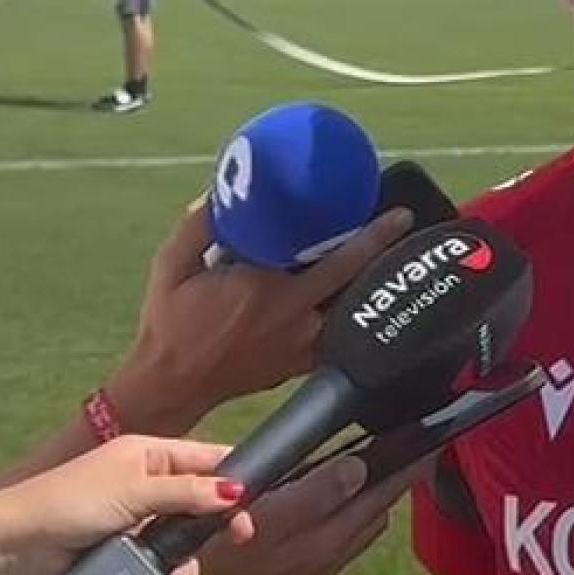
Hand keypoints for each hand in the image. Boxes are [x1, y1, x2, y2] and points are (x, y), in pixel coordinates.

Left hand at [0, 436, 251, 574]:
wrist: (14, 547)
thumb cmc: (72, 503)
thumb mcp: (134, 491)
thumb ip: (187, 493)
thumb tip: (235, 490)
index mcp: (148, 455)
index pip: (205, 458)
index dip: (234, 475)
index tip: (257, 497)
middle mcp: (146, 485)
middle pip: (199, 502)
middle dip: (215, 525)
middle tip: (237, 540)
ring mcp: (134, 522)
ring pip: (181, 541)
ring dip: (186, 563)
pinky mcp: (122, 554)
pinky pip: (159, 565)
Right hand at [106, 198, 414, 434]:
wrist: (170, 384)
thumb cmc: (170, 323)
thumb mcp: (172, 266)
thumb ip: (198, 226)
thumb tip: (223, 190)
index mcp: (271, 291)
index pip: (339, 261)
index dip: (373, 237)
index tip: (400, 215)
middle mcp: (296, 320)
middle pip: (358, 284)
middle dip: (384, 254)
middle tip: (403, 227)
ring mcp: (303, 348)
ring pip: (352, 312)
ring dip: (369, 285)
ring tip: (384, 257)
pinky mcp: (301, 366)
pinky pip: (338, 337)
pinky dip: (351, 315)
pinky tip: (356, 296)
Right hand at [172, 450, 430, 574]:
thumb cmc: (214, 558)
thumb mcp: (263, 518)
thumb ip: (315, 492)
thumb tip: (359, 467)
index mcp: (323, 542)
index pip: (381, 496)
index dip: (404, 465)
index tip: (425, 439)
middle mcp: (328, 558)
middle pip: (379, 509)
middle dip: (397, 477)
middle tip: (411, 444)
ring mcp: (316, 567)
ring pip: (363, 523)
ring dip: (376, 493)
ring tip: (382, 462)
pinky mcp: (302, 572)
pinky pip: (344, 536)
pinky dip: (353, 511)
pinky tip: (341, 494)